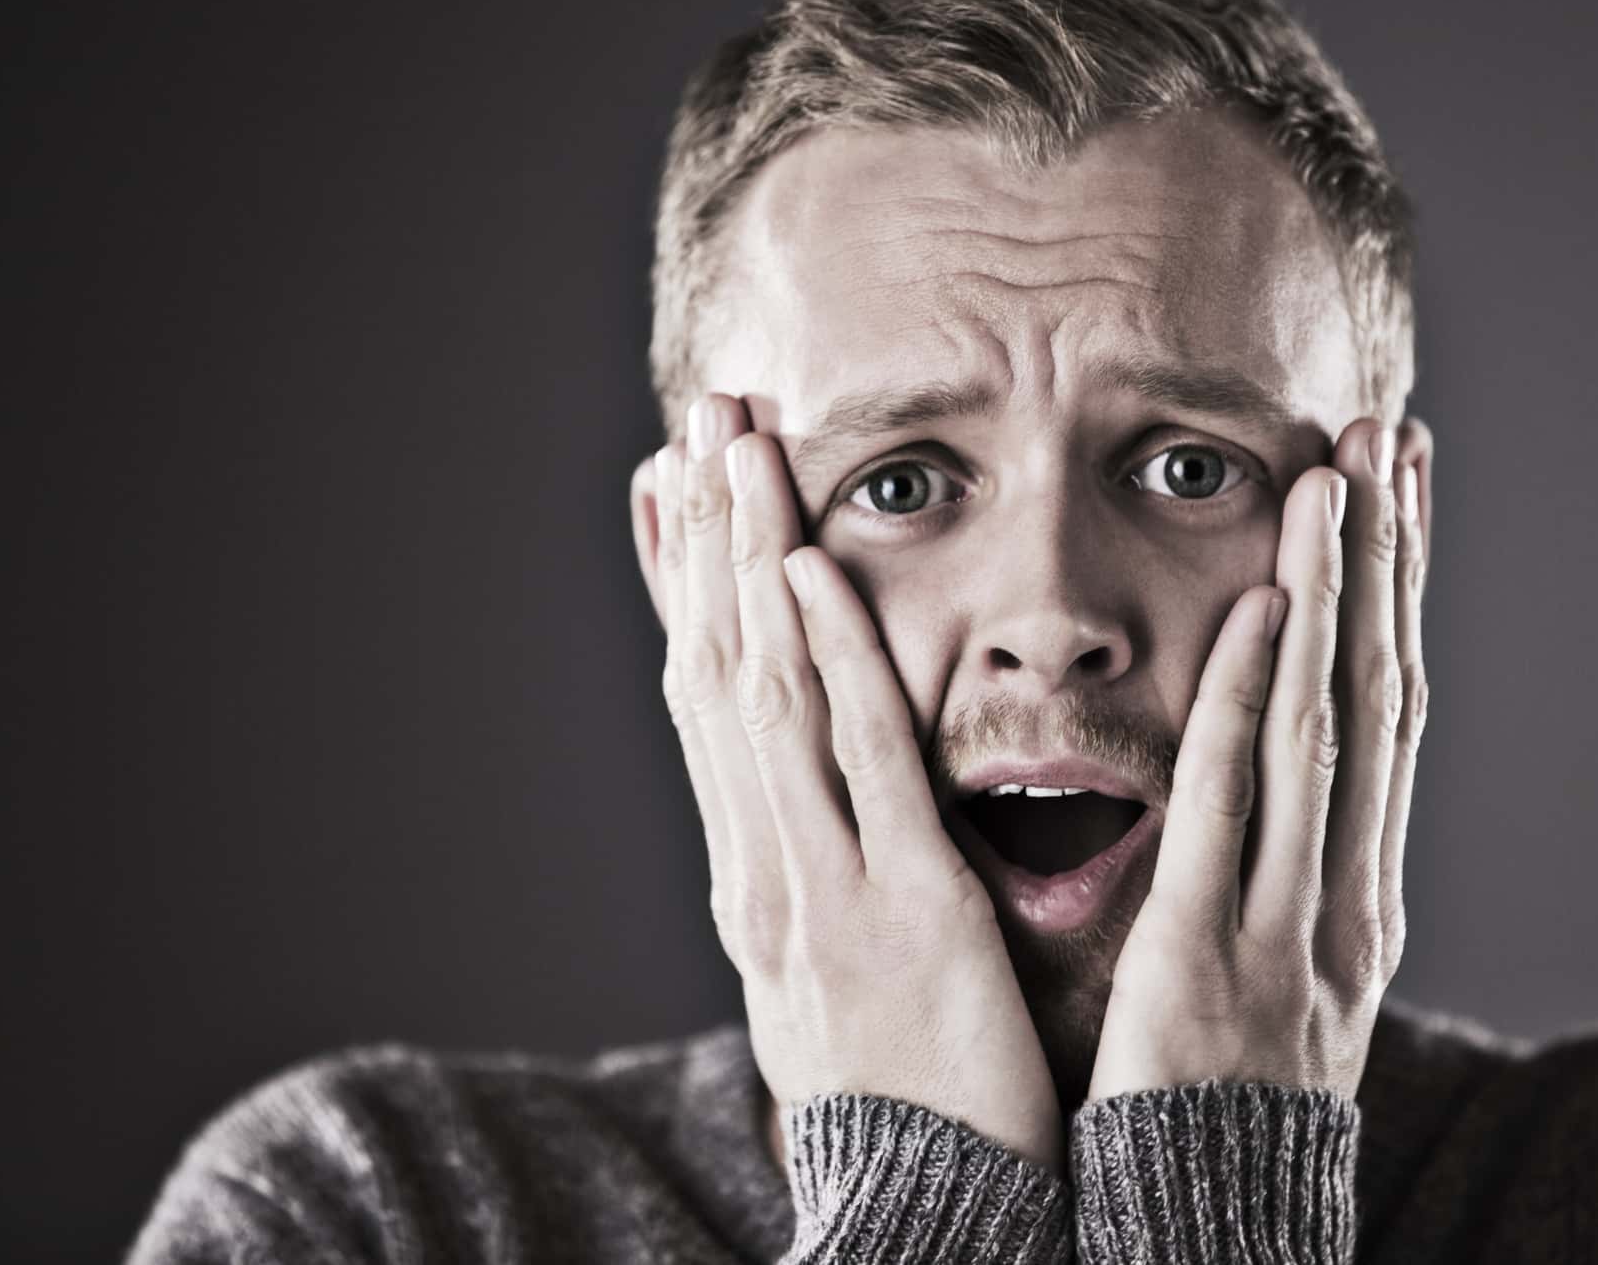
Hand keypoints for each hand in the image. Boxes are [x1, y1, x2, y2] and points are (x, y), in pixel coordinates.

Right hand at [651, 395, 1062, 1171]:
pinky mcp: (905, 906)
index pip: (707, 702)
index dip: (684, 588)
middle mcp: (767, 866)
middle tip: (698, 412)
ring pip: (770, 691)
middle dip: (707, 537)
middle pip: (721, 669)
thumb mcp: (836, 976)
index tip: (669, 486)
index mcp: (759, 878)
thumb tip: (809, 819)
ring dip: (749, 557)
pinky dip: (830, 658)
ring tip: (736, 440)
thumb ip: (828, 881)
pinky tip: (812, 567)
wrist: (928, 1214)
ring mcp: (824, 882)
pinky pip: (861, 761)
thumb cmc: (906, 1098)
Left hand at [1086, 415, 1429, 1100]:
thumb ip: (1285, 889)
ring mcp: (1292, 921)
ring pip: (1326, 726)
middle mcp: (1348, 894)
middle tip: (1388, 436)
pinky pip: (1240, 806)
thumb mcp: (1283, 988)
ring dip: (1338, 593)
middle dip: (1386, 562)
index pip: (1388, 716)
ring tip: (1338, 473)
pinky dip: (1259, 700)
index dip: (1397, 598)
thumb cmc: (1228, 1112)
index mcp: (1359, 897)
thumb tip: (1286, 805)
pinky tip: (1269, 607)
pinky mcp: (1212, 953)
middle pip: (1377, 694)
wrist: (1210, 1239)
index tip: (1397, 492)